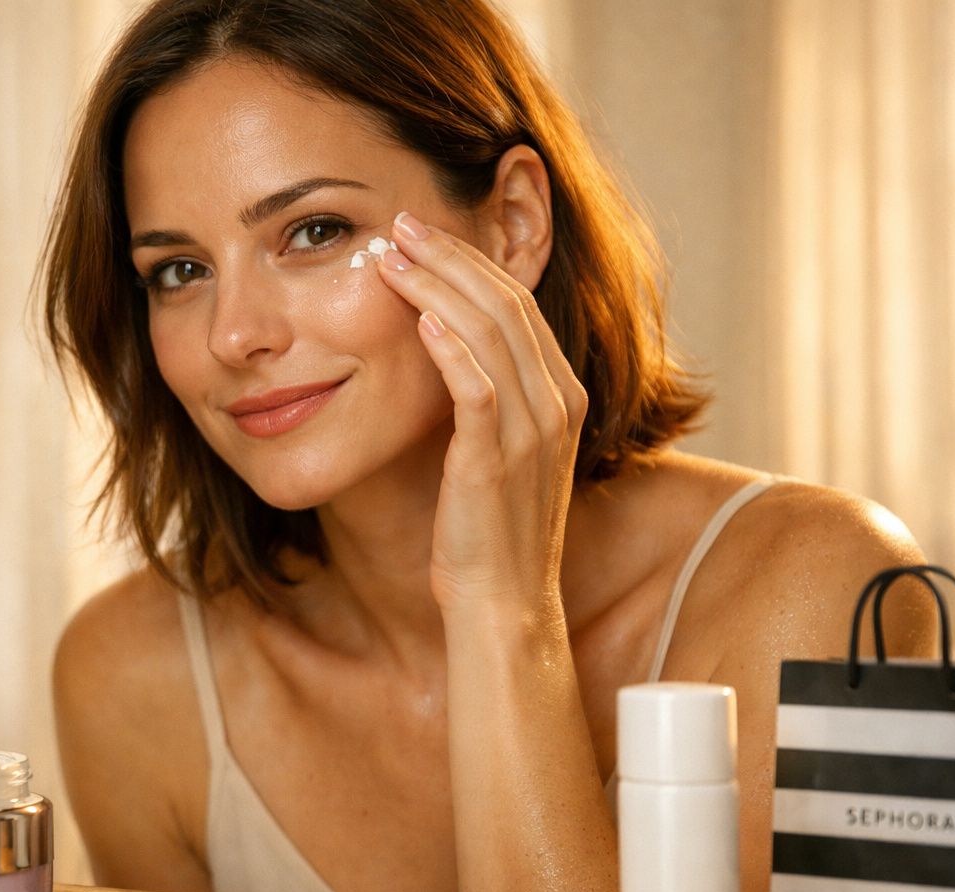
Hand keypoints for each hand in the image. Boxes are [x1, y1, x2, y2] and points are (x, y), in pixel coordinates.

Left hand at [376, 211, 587, 610]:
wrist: (502, 602)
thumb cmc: (489, 529)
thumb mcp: (499, 451)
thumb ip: (488, 397)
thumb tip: (442, 345)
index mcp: (562, 394)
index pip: (517, 304)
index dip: (468, 261)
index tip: (420, 235)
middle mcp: (558, 403)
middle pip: (506, 304)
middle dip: (450, 256)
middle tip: (401, 225)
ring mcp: (532, 431)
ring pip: (491, 333)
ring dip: (437, 286)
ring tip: (392, 256)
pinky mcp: (497, 458)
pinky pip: (478, 387)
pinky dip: (448, 346)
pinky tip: (416, 317)